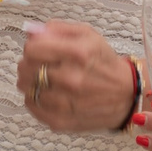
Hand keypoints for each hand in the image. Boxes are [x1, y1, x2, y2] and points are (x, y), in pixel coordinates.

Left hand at [17, 20, 139, 132]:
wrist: (126, 94)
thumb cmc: (104, 63)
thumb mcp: (87, 36)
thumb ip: (57, 29)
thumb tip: (31, 31)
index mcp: (78, 54)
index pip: (32, 49)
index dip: (31, 47)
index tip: (37, 49)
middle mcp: (72, 79)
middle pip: (26, 69)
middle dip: (28, 64)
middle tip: (38, 65)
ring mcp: (66, 103)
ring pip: (27, 89)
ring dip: (30, 82)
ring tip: (43, 79)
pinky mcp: (62, 121)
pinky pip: (33, 107)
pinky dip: (34, 99)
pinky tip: (46, 94)